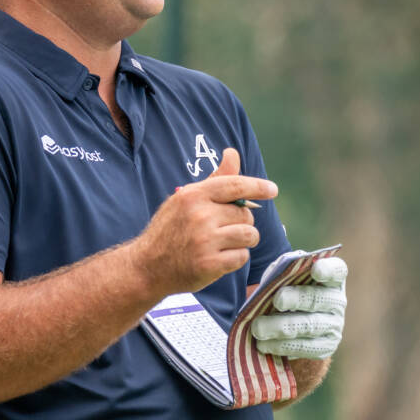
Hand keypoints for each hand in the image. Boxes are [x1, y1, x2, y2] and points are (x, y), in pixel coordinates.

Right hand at [132, 148, 277, 295]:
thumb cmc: (170, 230)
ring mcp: (205, 241)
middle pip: (246, 214)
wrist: (147, 267)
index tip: (272, 189)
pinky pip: (242, 257)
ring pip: (249, 235)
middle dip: (241, 222)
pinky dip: (235, 259)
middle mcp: (200, 216)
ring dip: (243, 241)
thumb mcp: (186, 200)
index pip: (235, 185)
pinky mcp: (210, 264)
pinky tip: (218, 259)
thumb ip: (215, 179)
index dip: (257, 186)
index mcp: (194, 196)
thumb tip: (233, 153)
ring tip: (224, 244)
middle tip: (223, 229)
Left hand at [250, 256, 347, 359]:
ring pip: (309, 326)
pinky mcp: (326, 346)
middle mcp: (337, 301)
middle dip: (296, 299)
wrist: (288, 323)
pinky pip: (304, 348)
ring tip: (258, 328)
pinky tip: (263, 344)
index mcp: (329, 278)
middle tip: (277, 301)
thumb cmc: (285, 290)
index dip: (329, 269)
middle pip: (318, 298)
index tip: (316, 270)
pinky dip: (281, 346)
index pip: (337, 270)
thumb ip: (281, 273)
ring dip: (281, 327)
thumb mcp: (283, 277)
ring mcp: (334, 325)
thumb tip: (273, 277)